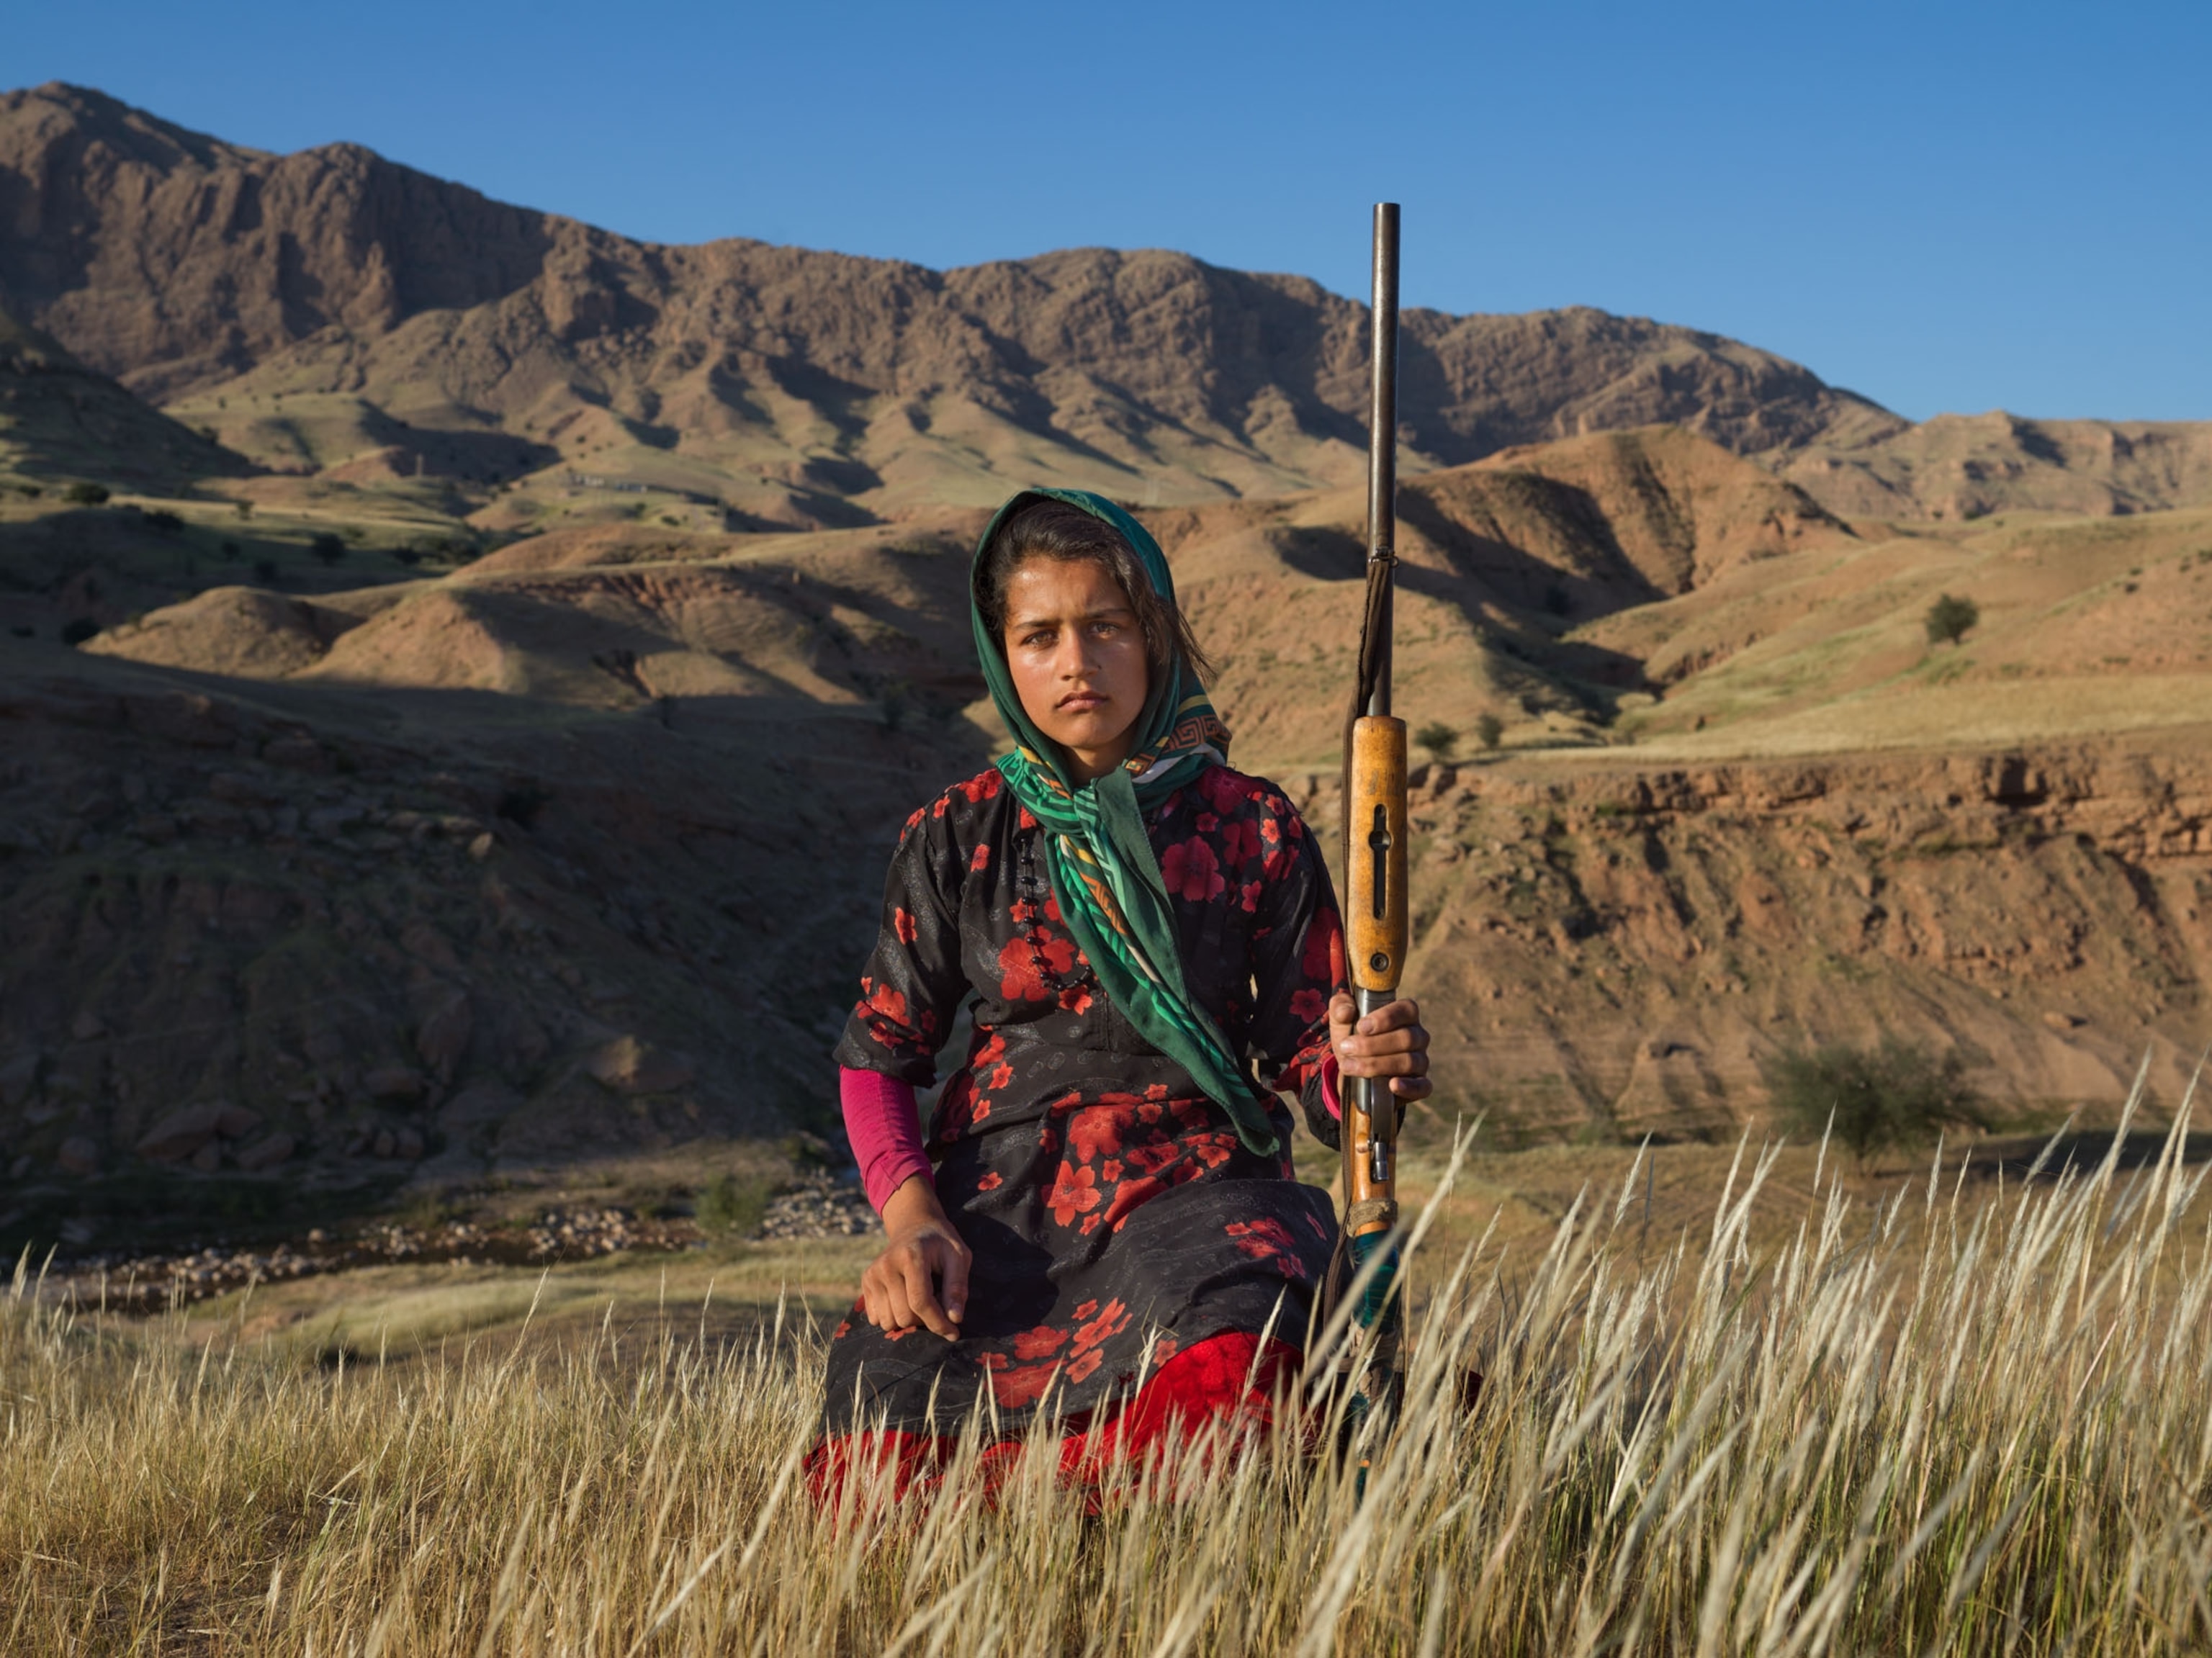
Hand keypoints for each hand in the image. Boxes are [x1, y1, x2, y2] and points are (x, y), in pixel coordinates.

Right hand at [860, 1173, 970, 1339]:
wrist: (914, 1226)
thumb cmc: (940, 1243)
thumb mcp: (959, 1256)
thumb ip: (957, 1287)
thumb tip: (954, 1318)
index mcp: (911, 1256)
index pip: (921, 1302)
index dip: (938, 1323)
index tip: (953, 1333)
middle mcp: (886, 1265)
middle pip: (904, 1316)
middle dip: (925, 1321)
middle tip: (937, 1306)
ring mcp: (873, 1274)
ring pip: (889, 1322)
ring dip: (908, 1320)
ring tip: (920, 1300)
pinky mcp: (866, 1281)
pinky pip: (876, 1318)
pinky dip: (893, 1317)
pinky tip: (904, 1300)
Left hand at [1328, 992, 1432, 1103]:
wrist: (1352, 1068)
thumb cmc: (1353, 1037)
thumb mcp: (1342, 1019)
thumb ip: (1340, 1007)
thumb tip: (1345, 1012)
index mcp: (1405, 1015)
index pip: (1406, 1010)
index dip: (1385, 1018)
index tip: (1361, 1027)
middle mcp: (1418, 1036)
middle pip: (1406, 1038)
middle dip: (1372, 1045)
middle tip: (1346, 1048)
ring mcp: (1421, 1061)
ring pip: (1408, 1061)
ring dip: (1376, 1065)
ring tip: (1349, 1066)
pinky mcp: (1420, 1084)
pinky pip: (1423, 1086)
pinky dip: (1409, 1086)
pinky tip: (1392, 1085)